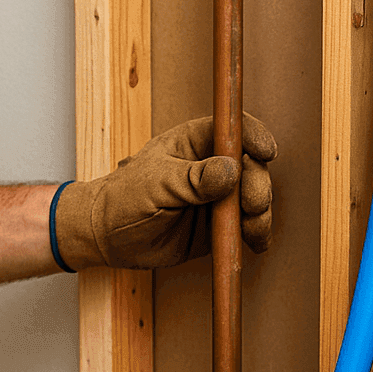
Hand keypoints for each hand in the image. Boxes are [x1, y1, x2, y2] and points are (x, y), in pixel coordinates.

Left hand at [55, 114, 276, 270]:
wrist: (106, 236)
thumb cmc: (123, 198)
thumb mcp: (157, 183)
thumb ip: (193, 178)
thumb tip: (231, 170)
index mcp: (195, 142)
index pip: (233, 129)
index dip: (253, 136)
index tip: (266, 151)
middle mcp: (211, 166)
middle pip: (251, 167)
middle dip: (258, 185)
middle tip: (252, 204)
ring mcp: (217, 196)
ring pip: (253, 198)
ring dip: (260, 213)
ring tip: (252, 230)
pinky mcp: (217, 225)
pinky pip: (245, 226)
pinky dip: (255, 233)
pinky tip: (255, 242)